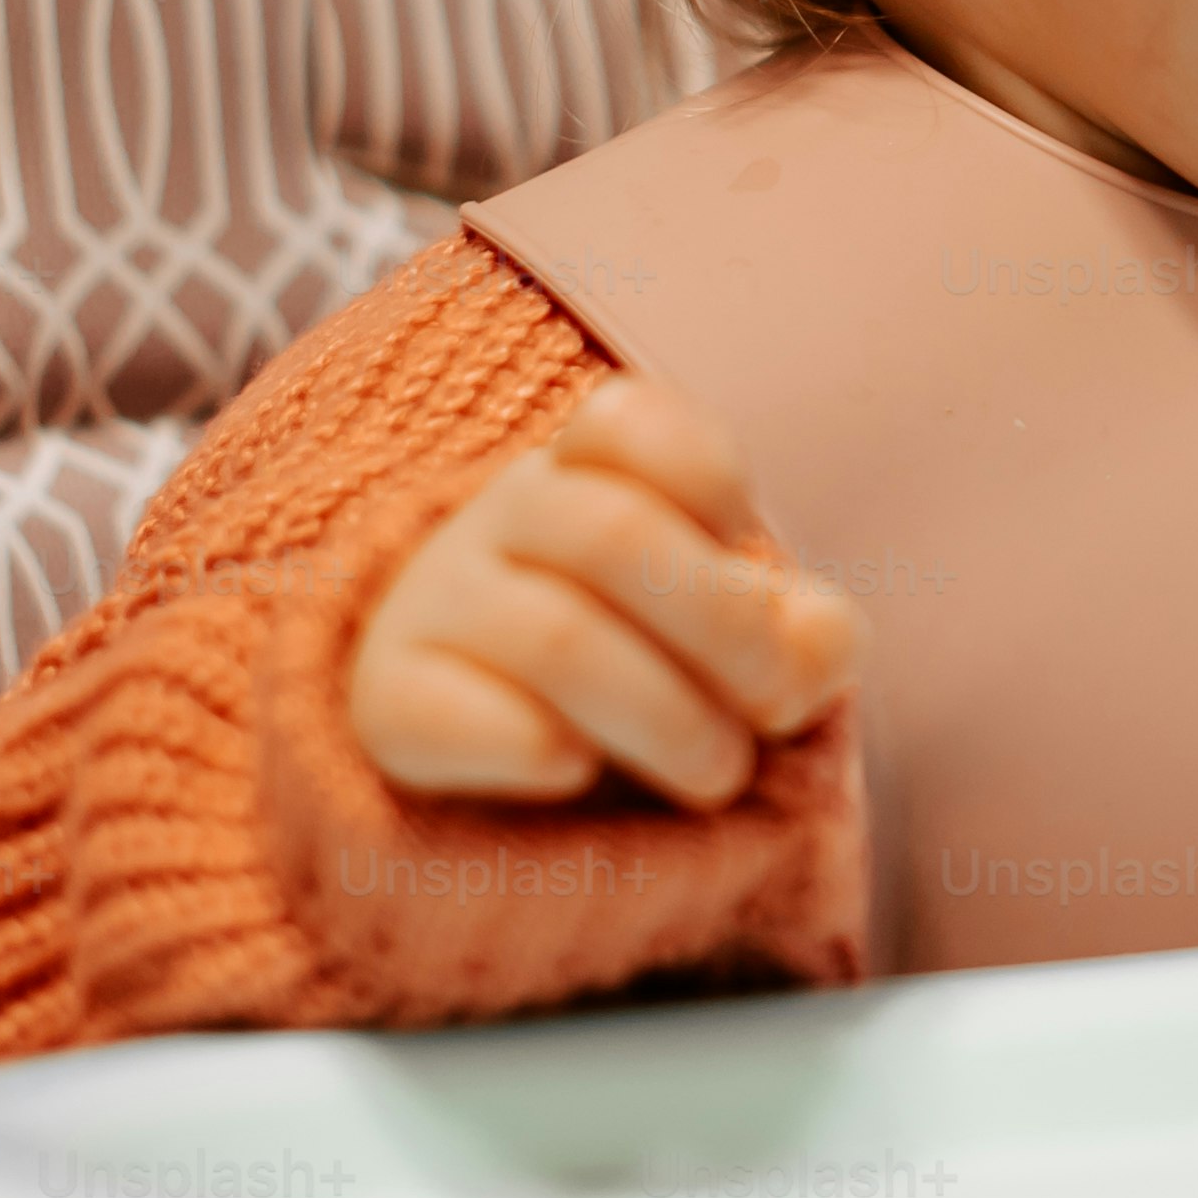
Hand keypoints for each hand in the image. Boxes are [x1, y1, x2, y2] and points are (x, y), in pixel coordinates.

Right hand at [346, 374, 864, 807]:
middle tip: (768, 719)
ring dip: (666, 718)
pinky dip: (535, 749)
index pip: (626, 422)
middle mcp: (501, 520)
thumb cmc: (653, 670)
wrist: (501, 752)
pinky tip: (577, 770)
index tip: (737, 545)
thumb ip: (809, 638)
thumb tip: (811, 647)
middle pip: (615, 537)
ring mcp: (434, 606)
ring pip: (555, 638)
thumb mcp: (748, 644)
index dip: (710, 482)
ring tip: (715, 775)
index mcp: (586, 469)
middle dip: (724, 632)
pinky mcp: (385, 705)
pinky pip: (449, 717)